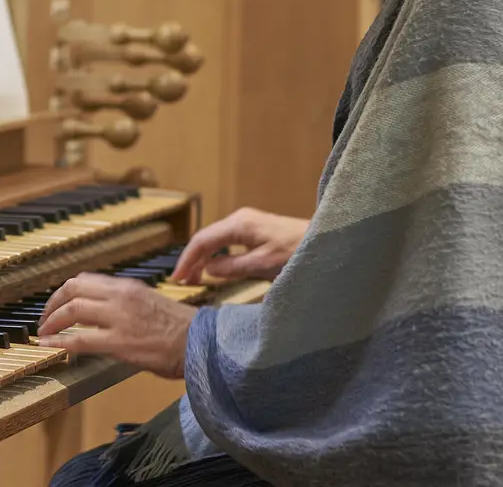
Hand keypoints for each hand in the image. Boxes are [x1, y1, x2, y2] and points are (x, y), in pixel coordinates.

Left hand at [36, 273, 197, 378]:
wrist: (201, 343)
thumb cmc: (181, 329)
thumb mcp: (150, 303)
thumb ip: (126, 304)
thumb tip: (103, 313)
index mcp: (128, 287)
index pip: (86, 280)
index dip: (65, 291)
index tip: (56, 303)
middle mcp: (121, 297)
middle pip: (73, 289)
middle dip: (52, 304)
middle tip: (44, 318)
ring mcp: (119, 319)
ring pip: (73, 310)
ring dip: (52, 322)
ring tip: (43, 333)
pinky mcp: (119, 342)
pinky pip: (80, 339)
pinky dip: (59, 342)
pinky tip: (49, 346)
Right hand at [171, 207, 309, 284]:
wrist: (325, 240)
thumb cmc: (297, 252)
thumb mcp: (263, 264)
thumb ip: (234, 266)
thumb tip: (209, 270)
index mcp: (239, 224)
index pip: (202, 240)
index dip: (187, 260)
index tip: (177, 279)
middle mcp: (239, 219)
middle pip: (206, 239)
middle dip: (192, 260)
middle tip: (182, 283)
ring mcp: (247, 223)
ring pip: (215, 241)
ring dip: (203, 259)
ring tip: (194, 279)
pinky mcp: (254, 231)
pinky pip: (226, 242)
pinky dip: (216, 256)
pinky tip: (213, 270)